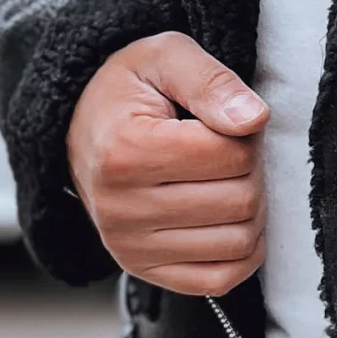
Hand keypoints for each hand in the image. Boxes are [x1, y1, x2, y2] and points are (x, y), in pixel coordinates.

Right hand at [66, 32, 269, 296]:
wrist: (83, 125)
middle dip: (250, 169)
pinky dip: (241, 251)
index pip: (232, 154)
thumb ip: (212, 82)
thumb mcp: (166, 56)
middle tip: (226, 149)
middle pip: (240, 200)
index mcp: (124, 152)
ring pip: (238, 242)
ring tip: (221, 179)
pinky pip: (219, 280)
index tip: (223, 119)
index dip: (245, 130)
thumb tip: (253, 120)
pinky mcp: (141, 269)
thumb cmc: (130, 90)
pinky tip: (227, 218)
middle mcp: (119, 208)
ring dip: (249, 209)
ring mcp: (128, 246)